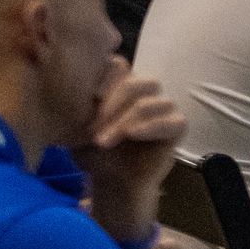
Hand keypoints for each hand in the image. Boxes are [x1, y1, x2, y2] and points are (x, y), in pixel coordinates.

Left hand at [76, 63, 184, 232]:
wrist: (111, 183)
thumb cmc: (93, 152)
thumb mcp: (78, 128)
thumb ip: (78, 106)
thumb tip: (72, 89)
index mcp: (121, 83)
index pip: (117, 65)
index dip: (100, 81)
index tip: (82, 103)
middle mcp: (144, 90)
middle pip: (134, 81)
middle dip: (110, 104)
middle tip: (90, 128)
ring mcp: (163, 106)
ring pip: (150, 101)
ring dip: (123, 121)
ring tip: (103, 141)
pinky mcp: (177, 126)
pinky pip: (172, 120)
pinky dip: (151, 126)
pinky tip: (131, 134)